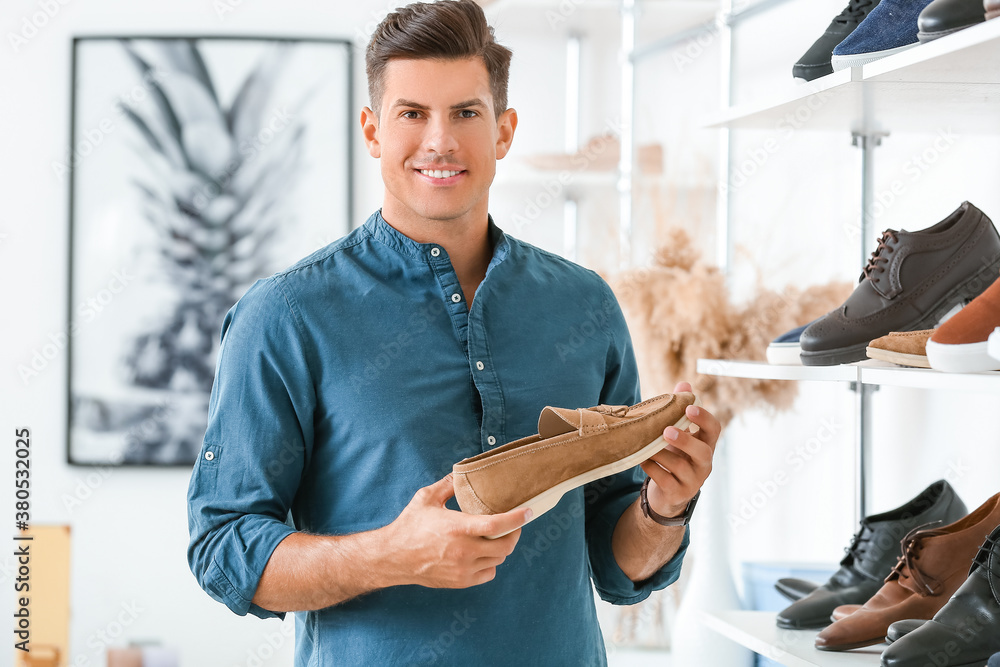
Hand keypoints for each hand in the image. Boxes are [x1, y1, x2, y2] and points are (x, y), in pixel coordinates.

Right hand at [383, 474, 531, 588]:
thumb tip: (462, 470)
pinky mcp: (460, 581)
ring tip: (496, 536)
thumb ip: (448, 484)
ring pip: (498, 560)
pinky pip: (488, 573)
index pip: (497, 525)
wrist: (392, 557)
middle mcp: (463, 551)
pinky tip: (483, 553)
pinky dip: (491, 563)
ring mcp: (462, 569)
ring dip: (502, 548)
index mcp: (457, 528)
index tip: (528, 511)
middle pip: (505, 546)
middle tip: (512, 524)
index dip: (517, 518)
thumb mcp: (426, 498)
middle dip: (514, 533)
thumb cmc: (409, 526)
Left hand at [639, 381, 720, 518]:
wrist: (666, 493)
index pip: (714, 429)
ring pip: (680, 466)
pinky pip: (665, 479)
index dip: (704, 418)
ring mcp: (693, 480)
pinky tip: (642, 460)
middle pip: (703, 451)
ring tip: (646, 446)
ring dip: (660, 453)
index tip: (689, 407)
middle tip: (666, 431)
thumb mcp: (678, 434)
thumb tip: (684, 383)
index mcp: (705, 444)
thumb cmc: (673, 457)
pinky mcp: (678, 493)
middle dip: (685, 440)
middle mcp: (704, 463)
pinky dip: (652, 468)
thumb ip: (680, 409)